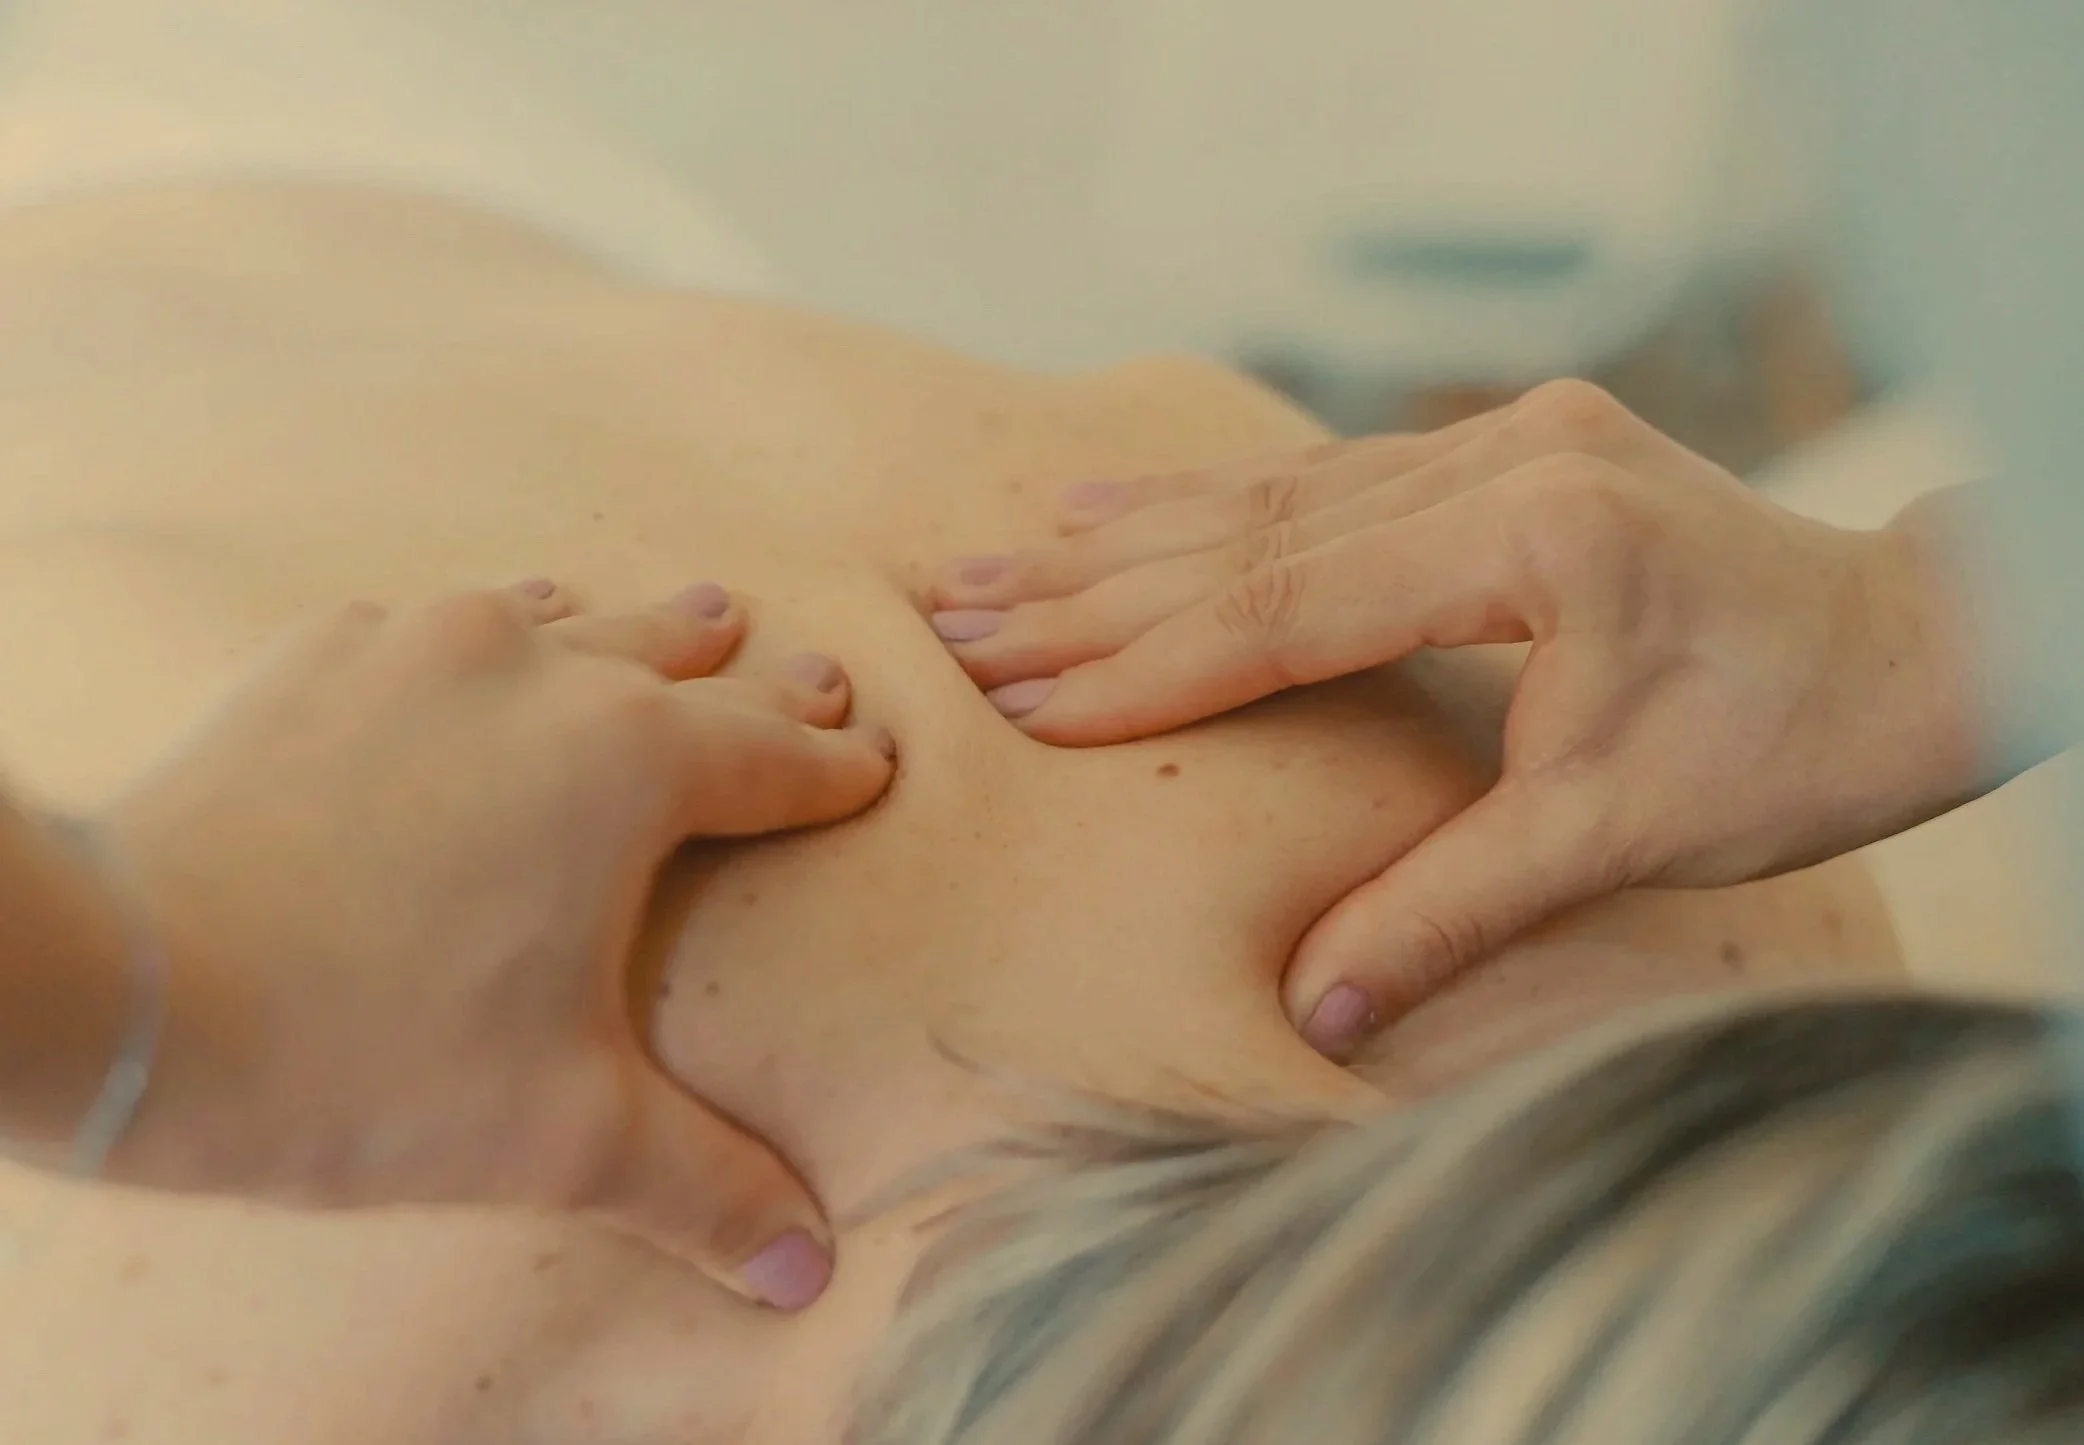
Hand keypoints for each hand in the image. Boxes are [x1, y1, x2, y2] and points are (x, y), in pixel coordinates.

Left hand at [94, 578, 893, 1307]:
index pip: (774, 757)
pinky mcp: (322, 658)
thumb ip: (705, 1189)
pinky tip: (488, 640)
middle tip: (811, 673)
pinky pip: (440, 624)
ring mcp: (423, 648)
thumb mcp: (565, 1137)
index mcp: (632, 764)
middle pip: (685, 663)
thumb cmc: (367, 1057)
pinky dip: (494, 634)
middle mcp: (542, 671)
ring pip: (567, 619)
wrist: (126, 992)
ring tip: (690, 617)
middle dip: (757, 681)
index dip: (834, 767)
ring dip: (635, 634)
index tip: (873, 760)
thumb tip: (804, 1269)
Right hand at [927, 381, 1980, 1052]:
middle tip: (957, 611)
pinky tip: (1129, 509)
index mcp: (1532, 538)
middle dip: (1098, 588)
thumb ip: (1449, 910)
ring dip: (1136, 537)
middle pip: (1258, 534)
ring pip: (1281, 493)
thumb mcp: (1615, 835)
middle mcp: (1507, 458)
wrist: (1917, 643)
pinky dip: (1220, 506)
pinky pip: (1331, 475)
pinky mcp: (1511, 448)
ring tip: (1004, 558)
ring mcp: (1508, 438)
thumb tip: (1316, 1010)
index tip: (1024, 697)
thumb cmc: (1792, 743)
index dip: (1147, 663)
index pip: (1289, 607)